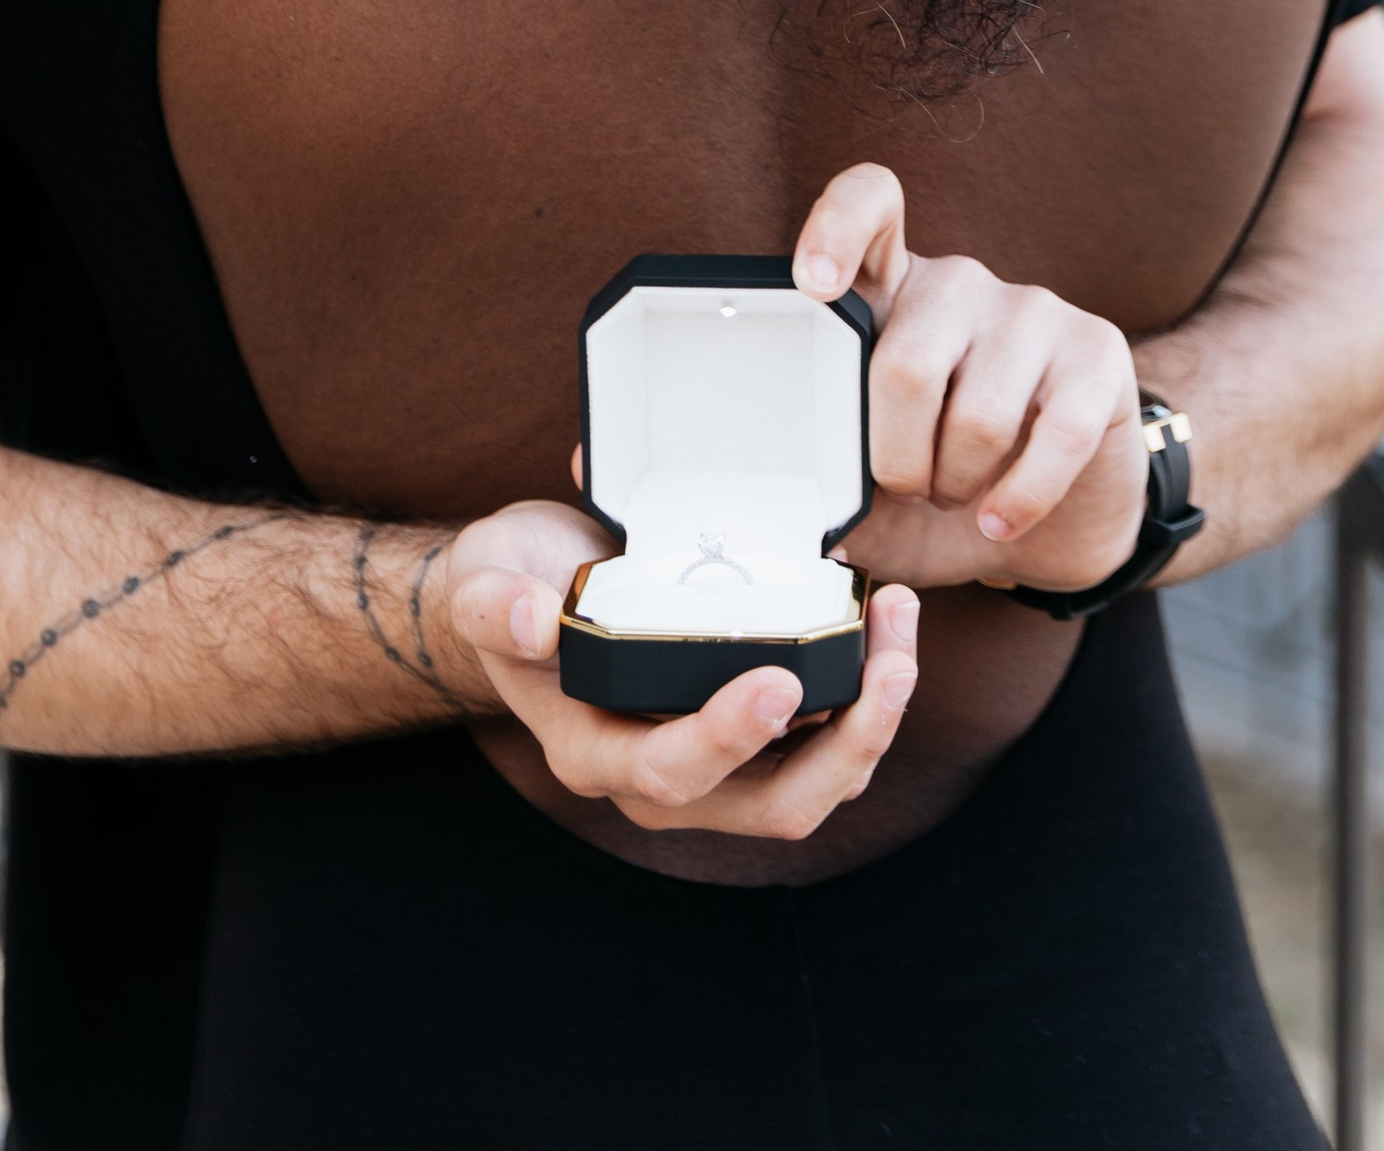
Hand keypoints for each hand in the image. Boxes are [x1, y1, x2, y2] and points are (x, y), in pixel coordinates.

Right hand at [432, 501, 920, 839]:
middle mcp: (657, 778)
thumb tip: (532, 619)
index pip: (670, 771)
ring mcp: (712, 763)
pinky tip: (880, 629)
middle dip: (849, 744)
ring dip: (873, 719)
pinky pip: (823, 743)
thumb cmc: (510, 585)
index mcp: (593, 750)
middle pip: (773, 803)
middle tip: (893, 662)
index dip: (728, 737)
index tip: (780, 679)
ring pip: (814, 781)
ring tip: (901, 628)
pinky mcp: (748, 733)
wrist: (526, 589)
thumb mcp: (482, 579)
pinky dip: (863, 697)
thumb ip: (493, 602)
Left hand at [791, 165, 1147, 597]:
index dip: (837, 229)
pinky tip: (1000, 517)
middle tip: (906, 487)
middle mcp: (958, 284)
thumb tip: (806, 520)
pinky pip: (1057, 436)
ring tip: (956, 494)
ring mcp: (1031, 309)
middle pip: (906, 366)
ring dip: (958, 484)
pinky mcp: (1096, 350)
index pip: (868, 208)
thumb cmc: (945, 490)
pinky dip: (1022, 498)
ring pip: (979, 416)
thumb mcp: (877, 492)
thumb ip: (838, 489)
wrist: (1055, 520)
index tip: (813, 284)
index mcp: (891, 293)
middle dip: (897, 460)